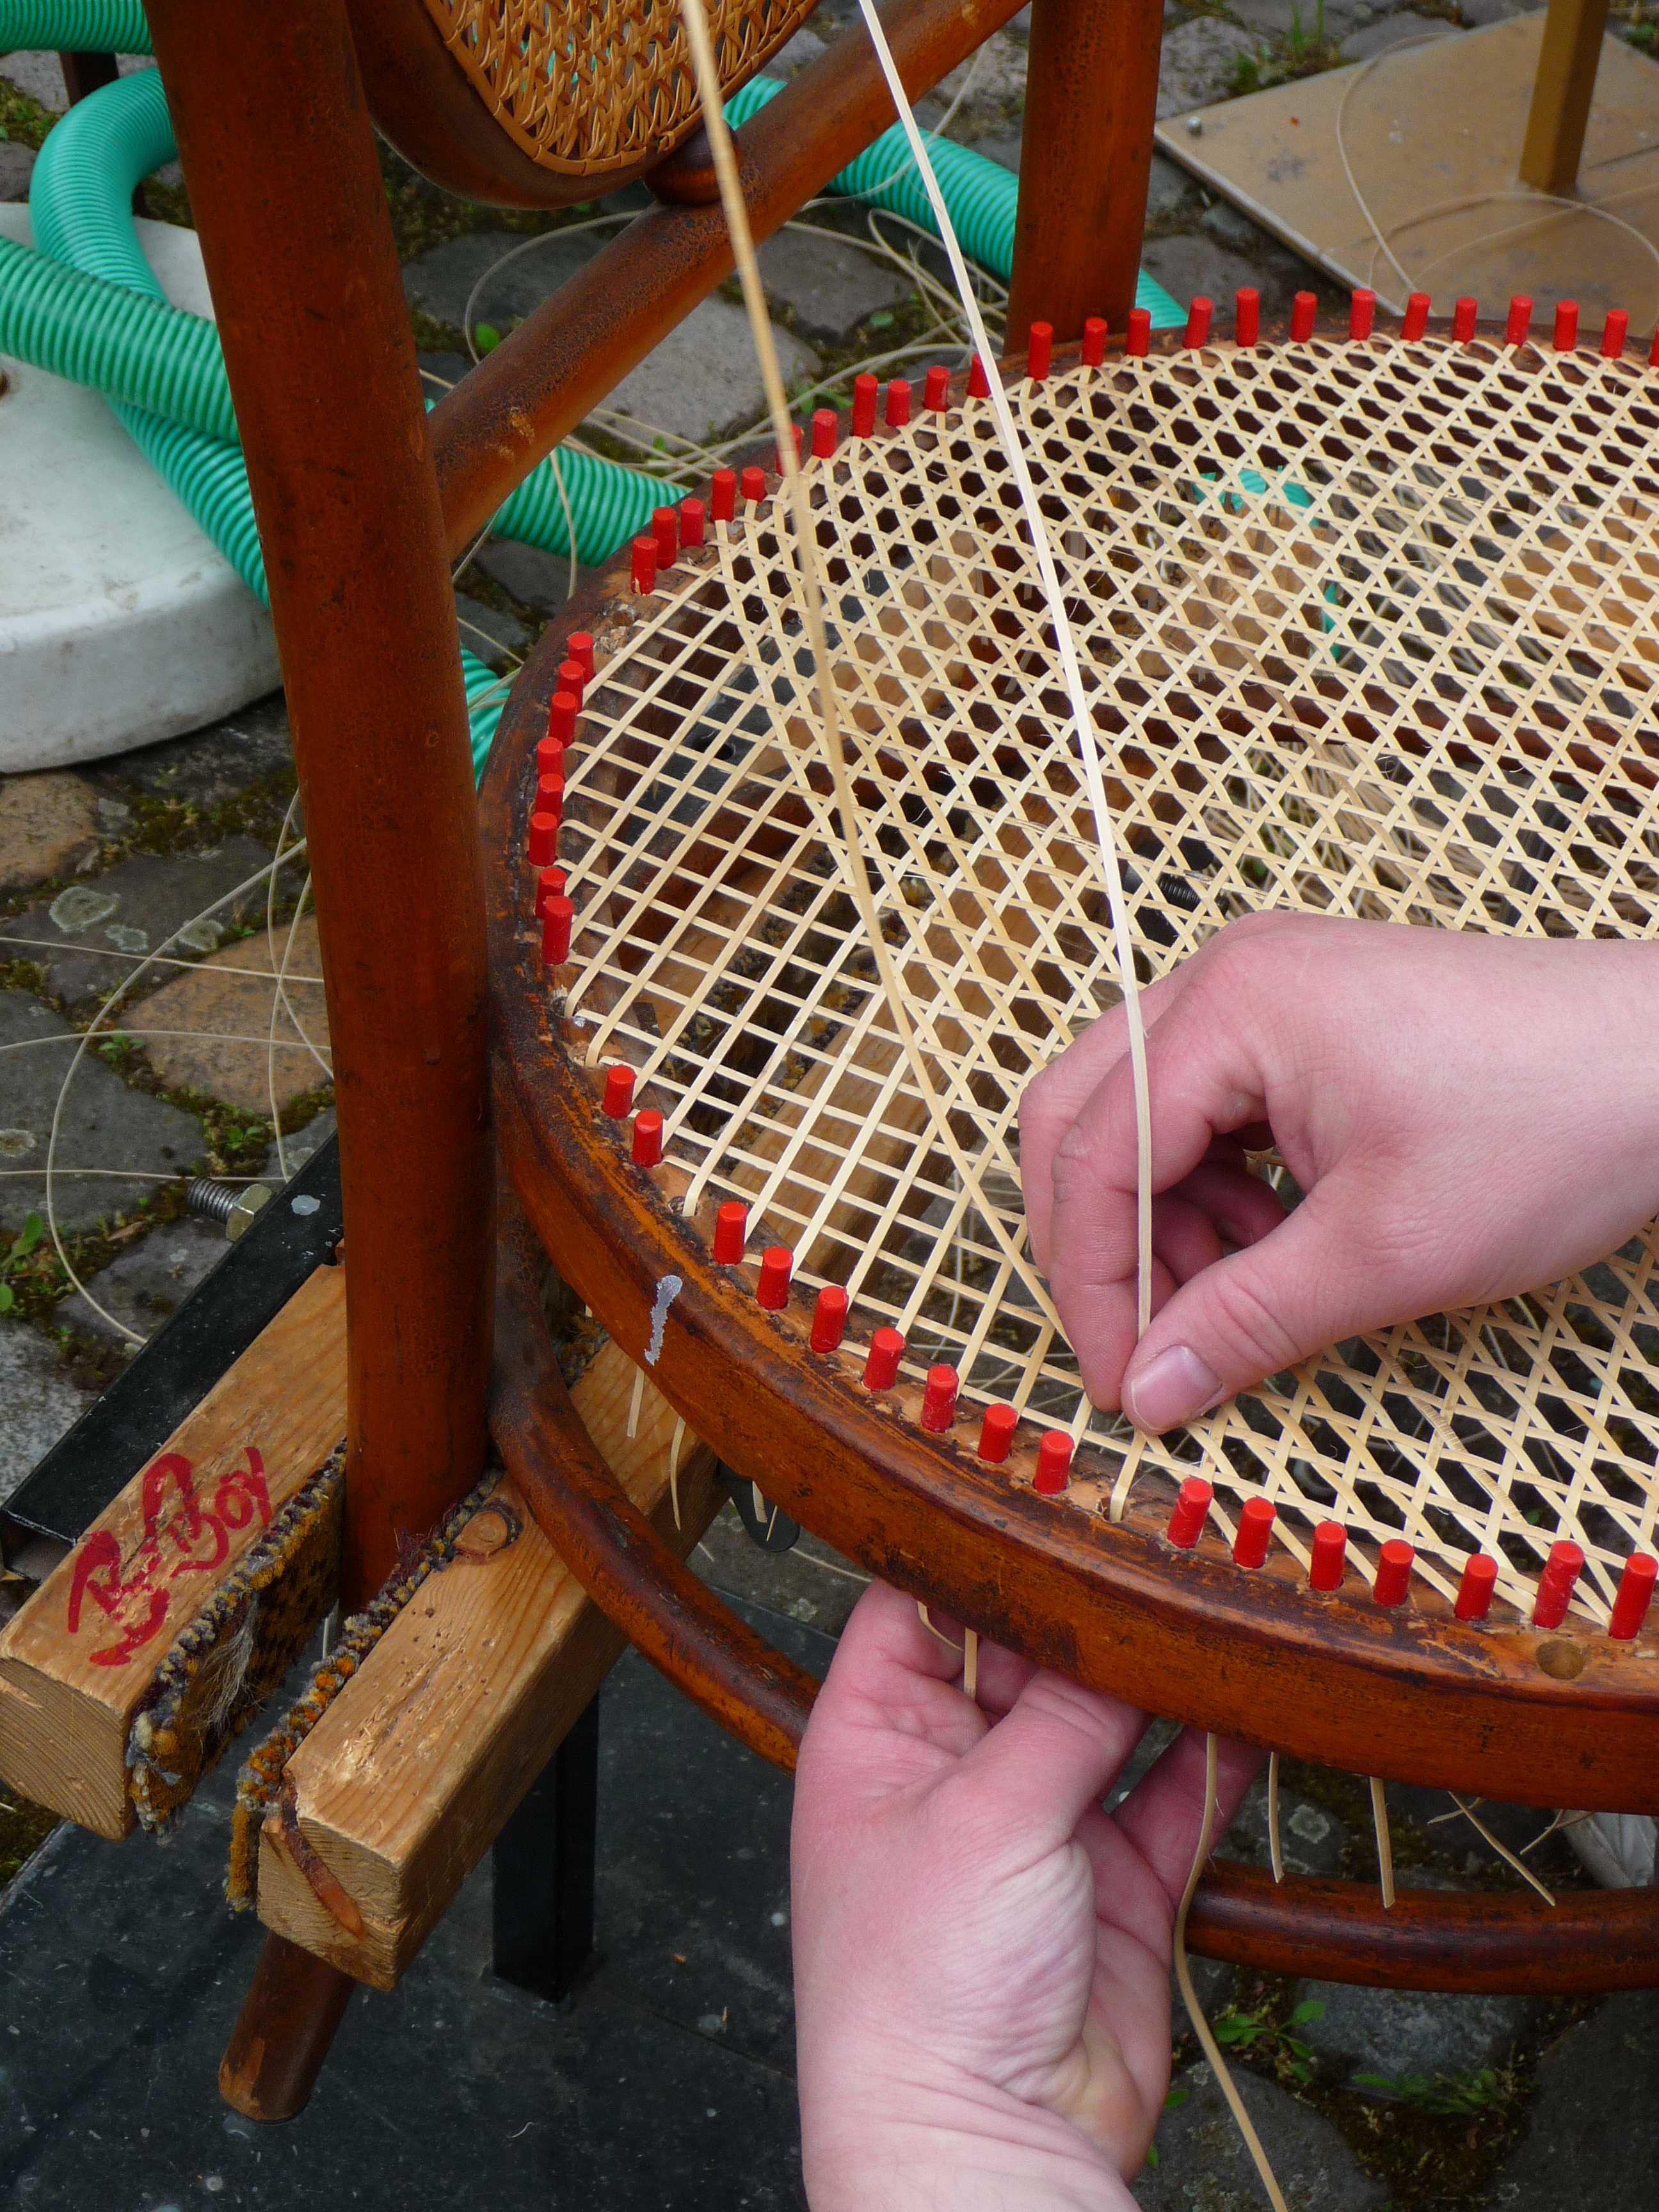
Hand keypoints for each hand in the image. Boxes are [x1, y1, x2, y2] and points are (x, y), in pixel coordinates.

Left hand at [791, 1581, 1258, 2211]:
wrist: (984, 2148)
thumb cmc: (921, 1987)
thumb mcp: (986, 1813)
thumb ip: (1066, 1713)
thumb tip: (1123, 1626)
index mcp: (875, 1734)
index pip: (921, 1599)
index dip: (982, 1540)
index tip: (1055, 1480)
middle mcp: (954, 1769)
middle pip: (1030, 1650)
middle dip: (1095, 1603)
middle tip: (1164, 1528)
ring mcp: (1039, 1824)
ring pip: (1111, 1717)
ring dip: (1162, 1672)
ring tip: (1218, 1593)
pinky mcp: (1116, 1883)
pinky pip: (1172, 1795)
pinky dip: (1214, 1752)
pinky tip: (1252, 1697)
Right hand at [1018, 911, 1658, 1429]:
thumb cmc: (1556, 1127)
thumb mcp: (1388, 1253)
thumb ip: (1245, 1321)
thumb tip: (1148, 1390)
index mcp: (1233, 1007)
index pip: (1095, 1154)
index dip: (1092, 1282)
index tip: (1121, 1379)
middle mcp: (1229, 975)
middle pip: (1084, 1114)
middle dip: (1103, 1242)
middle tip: (1146, 1342)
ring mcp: (1266, 986)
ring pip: (1138, 1113)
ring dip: (1163, 1219)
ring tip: (1239, 1294)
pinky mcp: (1303, 1014)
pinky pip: (1205, 1104)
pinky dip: (1213, 1186)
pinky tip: (1274, 1243)